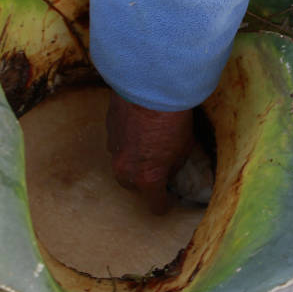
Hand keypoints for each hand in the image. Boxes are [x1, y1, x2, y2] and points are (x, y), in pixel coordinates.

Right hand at [106, 93, 193, 213]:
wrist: (151, 86)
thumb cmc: (173, 117)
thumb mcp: (185, 147)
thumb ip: (174, 166)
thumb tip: (169, 171)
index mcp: (147, 178)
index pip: (155, 205)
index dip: (165, 203)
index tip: (170, 198)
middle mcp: (125, 169)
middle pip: (134, 186)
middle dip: (146, 180)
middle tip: (160, 167)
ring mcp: (113, 150)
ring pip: (123, 165)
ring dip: (134, 160)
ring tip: (150, 144)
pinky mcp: (108, 131)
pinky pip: (118, 145)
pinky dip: (128, 142)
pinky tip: (141, 128)